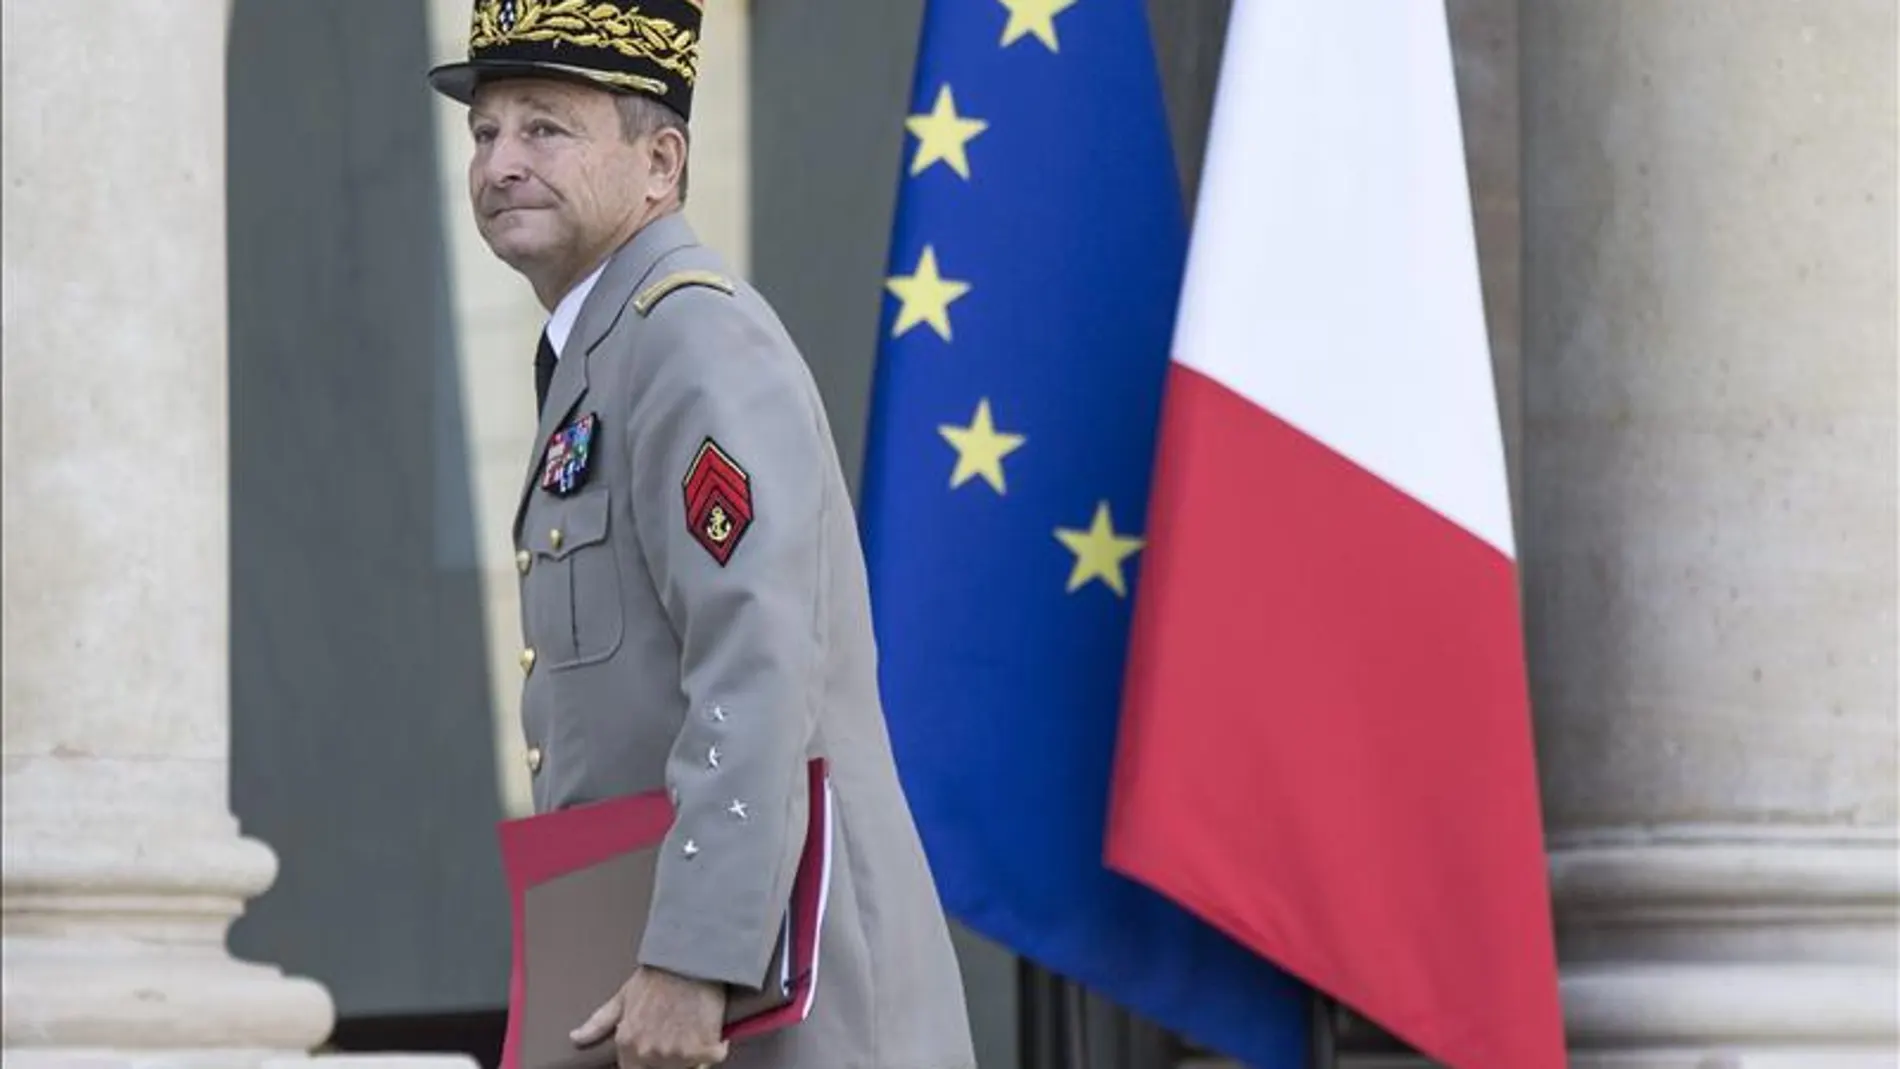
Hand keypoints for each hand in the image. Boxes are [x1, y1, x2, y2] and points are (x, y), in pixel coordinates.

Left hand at [571, 966, 729, 1068]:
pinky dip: (715, 1047)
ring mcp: (677, 1054)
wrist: (689, 958)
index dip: (645, 1063)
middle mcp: (650, 1053)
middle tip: (676, 1030)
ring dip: (691, 1052)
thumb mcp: (622, 997)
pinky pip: (712, 1058)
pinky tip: (711, 1029)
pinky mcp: (704, 1048)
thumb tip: (575, 1039)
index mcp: (628, 1044)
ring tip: (691, 1026)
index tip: (654, 1049)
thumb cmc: (657, 975)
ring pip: (686, 1067)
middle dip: (669, 1056)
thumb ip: (598, 1024)